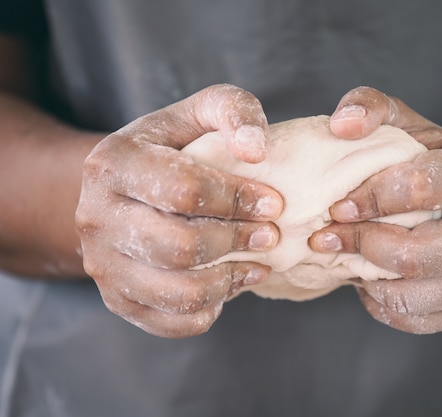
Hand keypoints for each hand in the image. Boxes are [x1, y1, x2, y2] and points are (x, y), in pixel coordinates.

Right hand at [75, 84, 282, 337]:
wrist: (124, 190)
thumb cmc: (172, 149)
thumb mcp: (197, 114)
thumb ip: (232, 112)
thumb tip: (257, 150)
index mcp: (112, 163)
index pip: (183, 190)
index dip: (238, 200)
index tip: (273, 202)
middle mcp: (95, 217)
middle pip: (180, 247)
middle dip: (237, 242)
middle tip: (271, 235)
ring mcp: (103, 265)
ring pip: (178, 292)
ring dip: (230, 281)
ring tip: (259, 263)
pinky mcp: (118, 299)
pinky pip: (173, 322)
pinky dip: (212, 309)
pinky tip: (231, 283)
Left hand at [310, 87, 441, 333]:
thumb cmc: (426, 159)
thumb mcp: (404, 123)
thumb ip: (370, 107)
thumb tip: (342, 125)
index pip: (416, 189)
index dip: (366, 200)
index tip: (336, 205)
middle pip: (416, 255)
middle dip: (361, 246)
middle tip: (327, 237)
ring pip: (415, 295)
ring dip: (368, 279)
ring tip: (349, 257)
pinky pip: (420, 320)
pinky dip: (384, 305)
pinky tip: (371, 280)